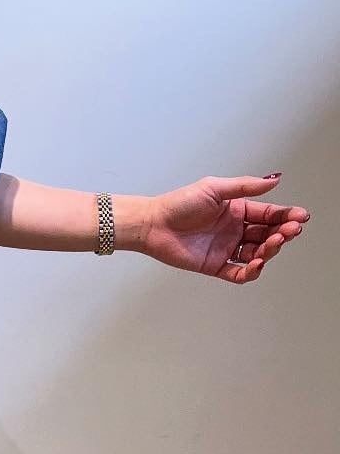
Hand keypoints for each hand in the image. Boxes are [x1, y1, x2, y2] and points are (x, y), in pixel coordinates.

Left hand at [141, 174, 308, 284]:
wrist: (153, 224)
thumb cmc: (178, 204)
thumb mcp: (215, 188)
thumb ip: (245, 186)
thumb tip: (274, 180)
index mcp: (237, 210)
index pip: (269, 214)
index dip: (286, 216)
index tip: (300, 216)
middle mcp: (235, 230)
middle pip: (267, 234)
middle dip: (282, 233)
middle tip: (289, 231)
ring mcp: (226, 248)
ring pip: (257, 254)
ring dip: (269, 251)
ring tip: (271, 244)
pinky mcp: (215, 265)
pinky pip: (238, 273)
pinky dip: (250, 272)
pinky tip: (256, 264)